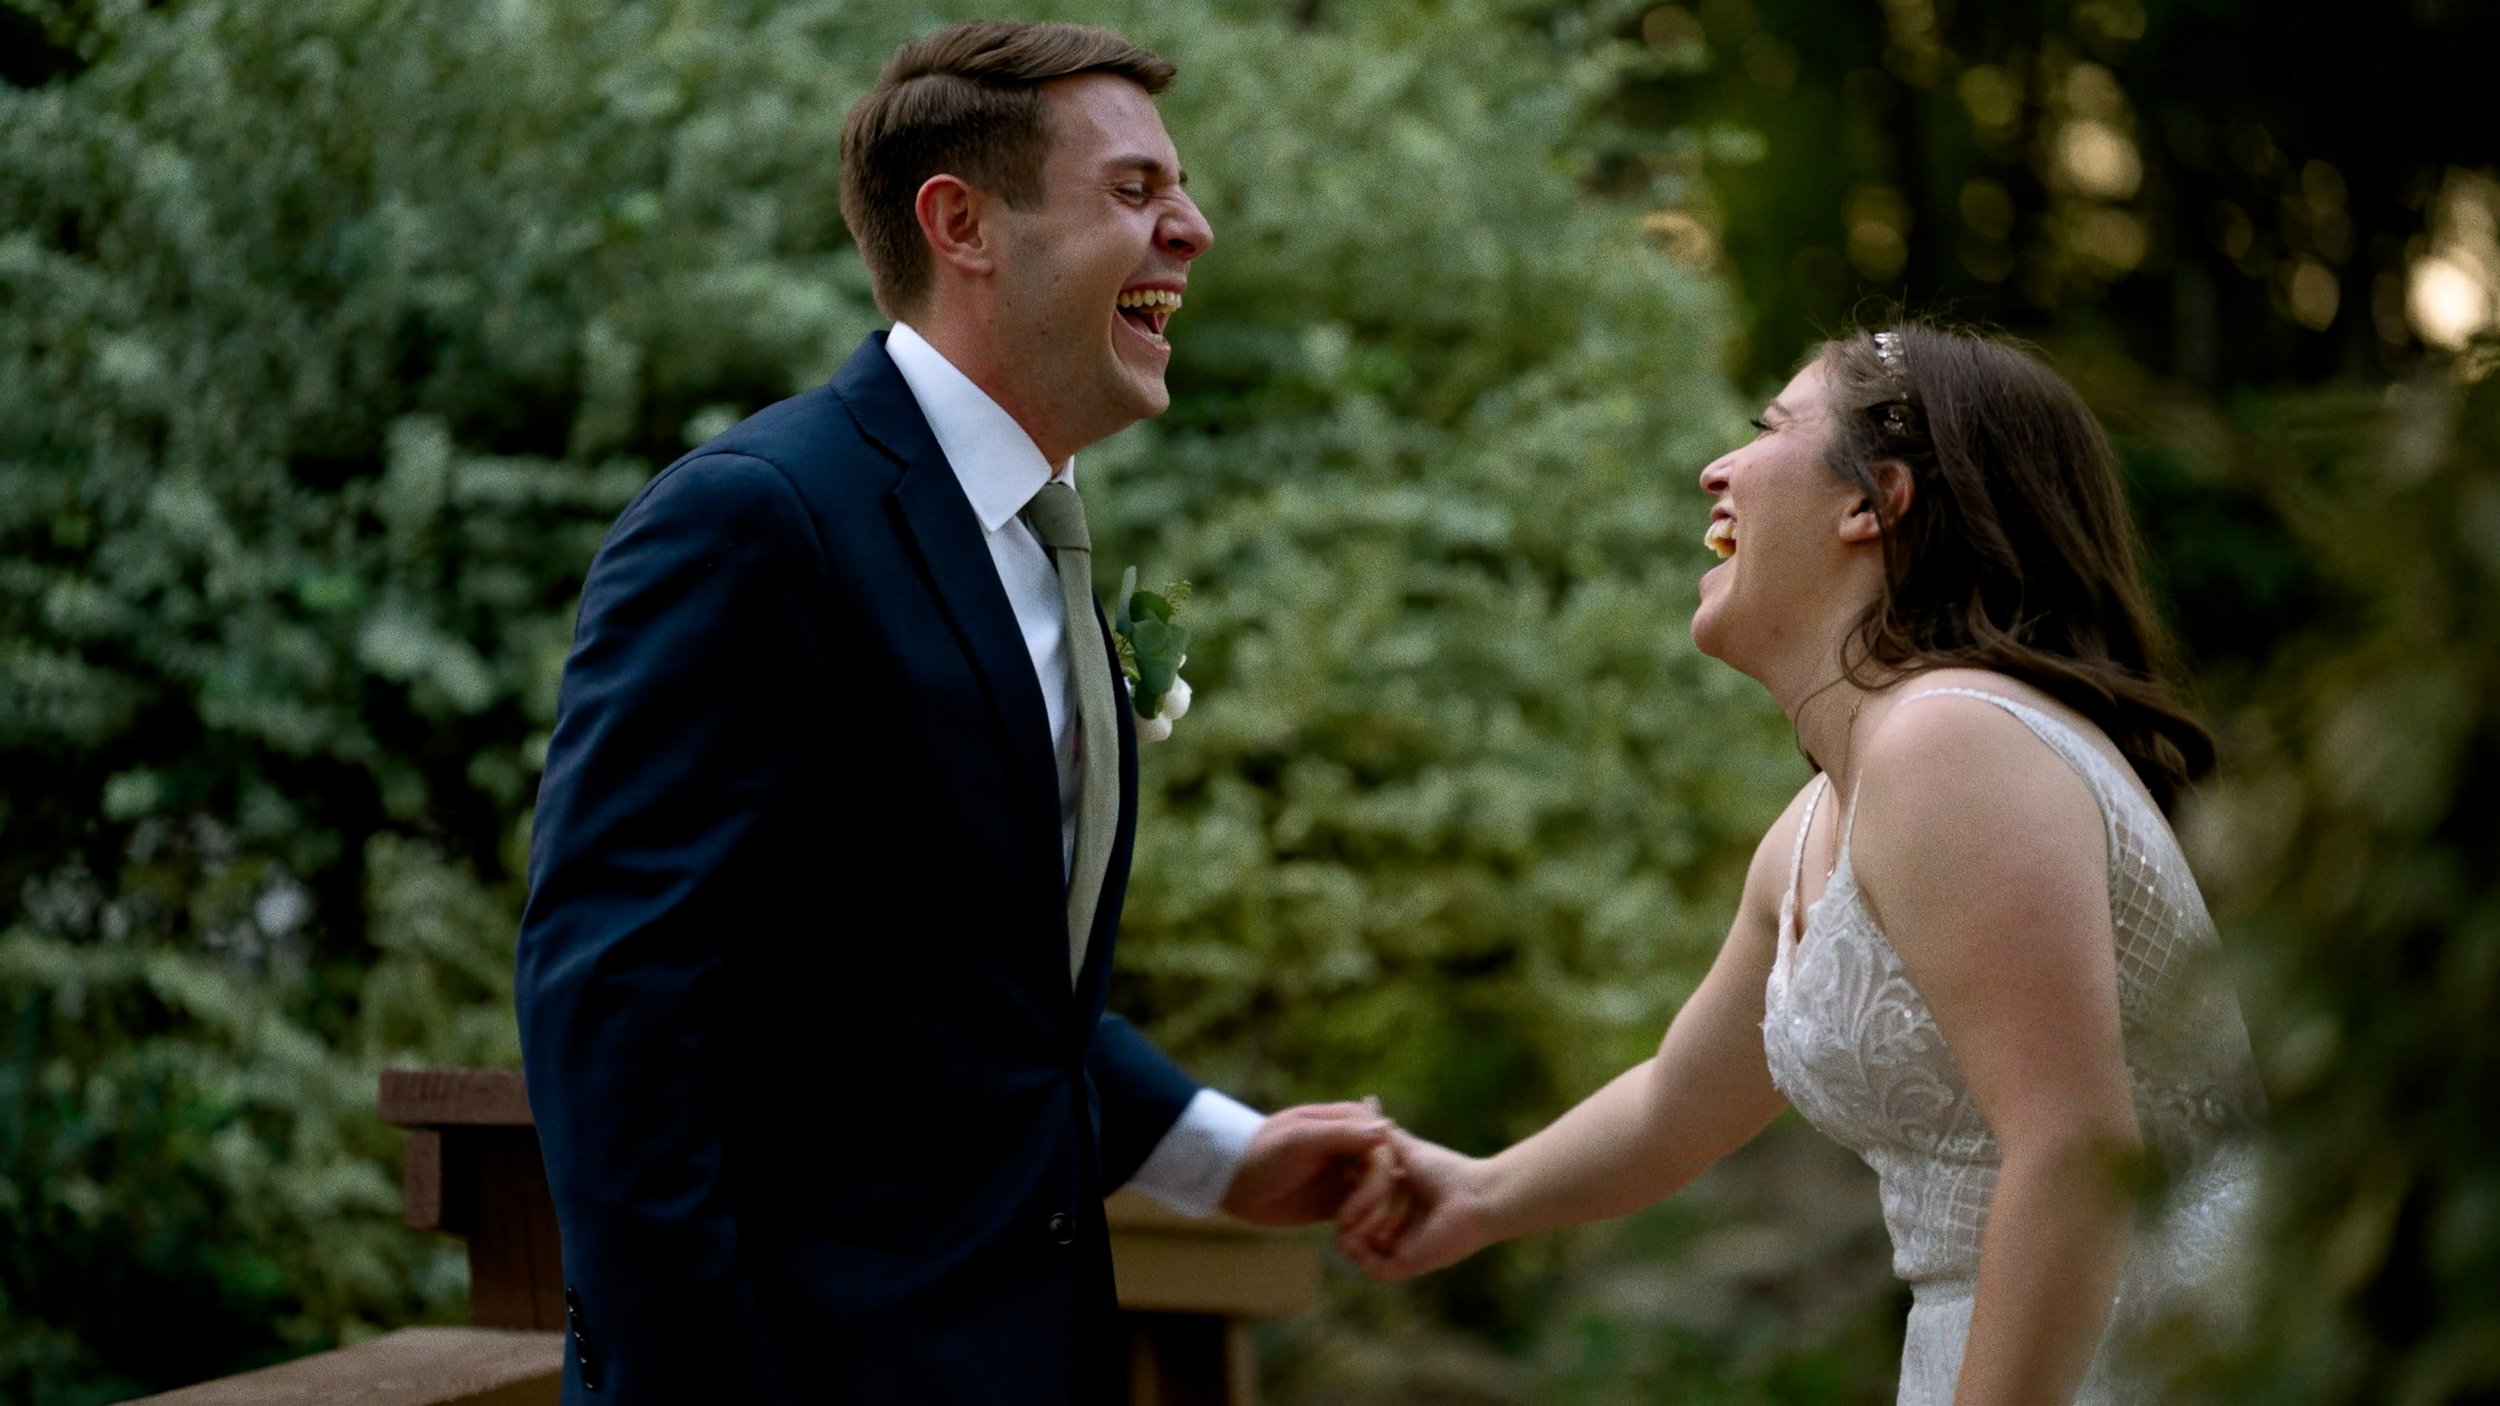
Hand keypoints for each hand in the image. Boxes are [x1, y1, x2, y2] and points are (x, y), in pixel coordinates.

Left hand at [1218, 1101, 1394, 1226]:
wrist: (1231, 1181)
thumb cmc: (1261, 1152)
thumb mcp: (1299, 1140)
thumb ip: (1342, 1134)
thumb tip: (1387, 1128)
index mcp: (1350, 1121)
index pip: (1384, 1148)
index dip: (1379, 1179)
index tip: (1354, 1209)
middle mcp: (1355, 1146)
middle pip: (1387, 1174)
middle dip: (1374, 1204)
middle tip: (1347, 1228)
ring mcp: (1349, 1173)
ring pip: (1382, 1196)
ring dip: (1372, 1219)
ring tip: (1347, 1237)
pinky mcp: (1341, 1200)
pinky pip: (1366, 1215)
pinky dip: (1363, 1229)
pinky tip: (1346, 1241)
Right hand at [1334, 1127, 1496, 1281]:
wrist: (1474, 1195)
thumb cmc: (1446, 1169)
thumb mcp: (1403, 1147)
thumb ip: (1381, 1135)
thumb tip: (1366, 1101)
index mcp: (1397, 1203)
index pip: (1358, 1205)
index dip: (1343, 1193)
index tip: (1331, 1176)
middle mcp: (1398, 1227)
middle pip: (1356, 1228)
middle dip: (1343, 1215)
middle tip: (1340, 1203)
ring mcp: (1402, 1248)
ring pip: (1360, 1249)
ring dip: (1349, 1234)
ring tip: (1347, 1218)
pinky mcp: (1407, 1265)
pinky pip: (1373, 1268)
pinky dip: (1359, 1253)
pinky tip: (1354, 1234)